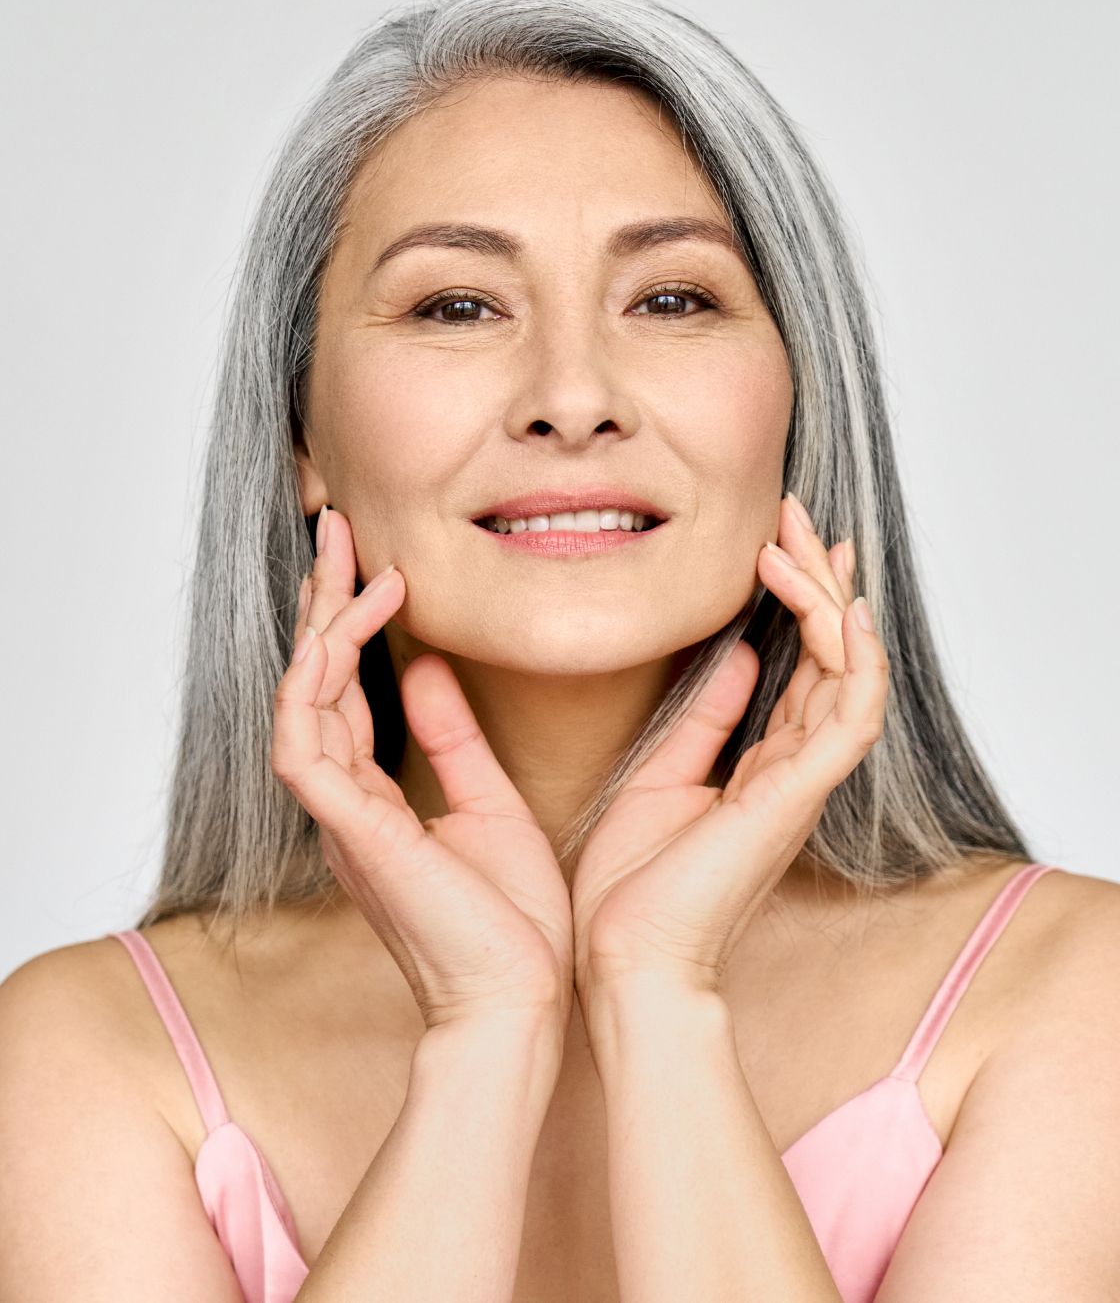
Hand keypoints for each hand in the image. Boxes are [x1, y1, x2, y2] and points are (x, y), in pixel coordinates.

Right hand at [271, 507, 573, 1036]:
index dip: (347, 625)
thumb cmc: (511, 922)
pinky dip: (320, 679)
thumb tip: (425, 669)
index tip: (371, 562)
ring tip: (350, 561)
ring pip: (298, 701)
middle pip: (310, 683)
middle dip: (320, 604)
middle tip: (337, 530)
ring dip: (319, 625)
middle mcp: (343, 805)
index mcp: (371, 802)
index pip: (341, 694)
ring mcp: (339, 819)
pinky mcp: (350, 832)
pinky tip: (355, 625)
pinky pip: (304, 743)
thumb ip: (450, 737)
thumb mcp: (486, 803)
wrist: (522, 1001)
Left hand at [570, 494, 888, 1030]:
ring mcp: (802, 784)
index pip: (804, 668)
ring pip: (851, 674)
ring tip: (803, 541)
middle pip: (835, 657)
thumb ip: (705, 716)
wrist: (624, 958)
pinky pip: (850, 716)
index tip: (777, 541)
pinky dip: (851, 659)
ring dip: (832, 602)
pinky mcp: (795, 797)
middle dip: (823, 582)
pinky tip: (834, 609)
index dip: (800, 602)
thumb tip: (733, 656)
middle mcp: (795, 770)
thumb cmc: (634, 885)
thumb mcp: (663, 774)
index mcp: (764, 767)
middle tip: (800, 516)